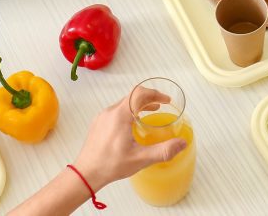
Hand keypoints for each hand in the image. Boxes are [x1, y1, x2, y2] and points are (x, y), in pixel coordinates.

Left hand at [71, 90, 187, 189]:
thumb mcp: (140, 159)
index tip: (166, 101)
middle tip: (161, 105)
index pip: (140, 94)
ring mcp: (102, 117)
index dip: (155, 94)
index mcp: (120, 115)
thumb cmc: (110, 165)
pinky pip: (116, 110)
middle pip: (132, 96)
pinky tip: (133, 124)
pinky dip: (129, 111)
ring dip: (139, 104)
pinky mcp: (98, 123)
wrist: (85, 173)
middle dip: (149, 98)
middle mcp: (110, 112)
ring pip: (124, 103)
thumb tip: (182, 143)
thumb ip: (163, 151)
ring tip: (151, 111)